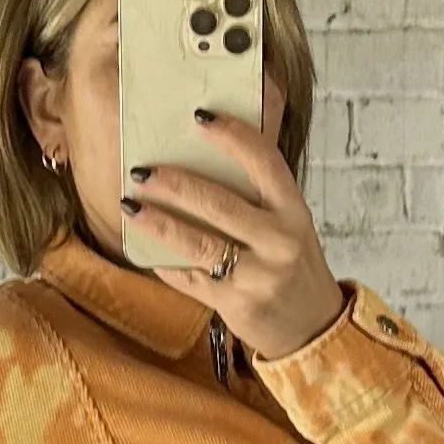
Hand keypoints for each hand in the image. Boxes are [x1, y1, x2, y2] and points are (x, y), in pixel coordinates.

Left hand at [121, 112, 345, 363]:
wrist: (312, 327)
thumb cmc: (292, 265)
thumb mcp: (290, 224)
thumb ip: (259, 196)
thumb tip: (206, 155)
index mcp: (294, 211)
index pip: (263, 161)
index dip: (232, 135)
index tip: (200, 116)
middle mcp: (279, 241)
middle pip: (218, 202)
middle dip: (174, 184)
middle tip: (143, 171)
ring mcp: (258, 275)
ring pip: (197, 242)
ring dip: (157, 222)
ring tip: (130, 205)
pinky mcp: (236, 304)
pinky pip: (190, 278)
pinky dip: (164, 263)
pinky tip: (145, 250)